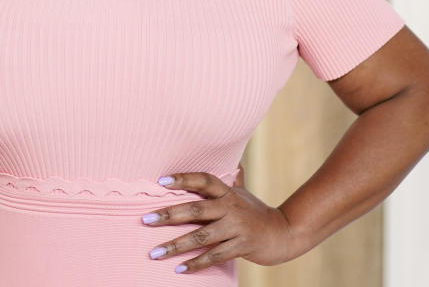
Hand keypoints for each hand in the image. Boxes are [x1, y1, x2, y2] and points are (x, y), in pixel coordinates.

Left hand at [140, 164, 296, 273]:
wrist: (283, 233)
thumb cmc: (256, 212)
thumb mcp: (243, 193)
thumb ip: (233, 178)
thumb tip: (230, 160)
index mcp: (228, 192)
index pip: (204, 180)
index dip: (184, 179)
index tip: (161, 181)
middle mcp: (231, 207)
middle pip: (196, 208)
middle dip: (169, 214)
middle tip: (145, 219)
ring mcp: (237, 227)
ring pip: (201, 236)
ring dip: (176, 245)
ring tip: (154, 252)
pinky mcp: (241, 246)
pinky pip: (214, 256)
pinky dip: (195, 263)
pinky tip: (178, 269)